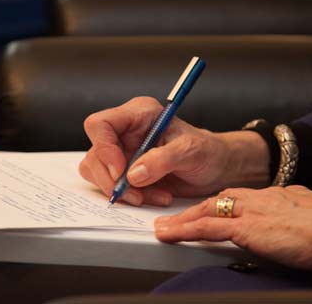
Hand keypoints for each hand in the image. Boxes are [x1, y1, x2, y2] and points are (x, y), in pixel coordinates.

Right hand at [79, 96, 269, 205]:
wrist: (216, 167)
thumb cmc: (207, 151)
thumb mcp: (191, 152)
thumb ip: (163, 160)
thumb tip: (134, 174)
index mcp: (138, 114)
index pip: (100, 124)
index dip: (104, 149)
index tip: (122, 172)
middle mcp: (125, 131)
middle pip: (95, 153)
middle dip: (112, 179)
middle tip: (136, 194)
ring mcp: (122, 152)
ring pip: (98, 172)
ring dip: (123, 191)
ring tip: (152, 196)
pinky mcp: (124, 171)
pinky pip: (111, 186)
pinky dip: (130, 197)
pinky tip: (153, 196)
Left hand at [155, 185, 311, 270]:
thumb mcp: (308, 210)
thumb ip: (292, 211)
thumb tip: (287, 218)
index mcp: (273, 195)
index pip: (237, 199)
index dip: (218, 206)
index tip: (204, 211)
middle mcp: (257, 198)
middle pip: (217, 201)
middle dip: (193, 210)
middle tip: (173, 218)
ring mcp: (250, 212)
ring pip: (206, 212)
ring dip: (182, 220)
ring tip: (163, 228)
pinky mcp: (246, 228)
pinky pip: (207, 228)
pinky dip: (186, 230)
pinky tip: (170, 234)